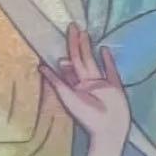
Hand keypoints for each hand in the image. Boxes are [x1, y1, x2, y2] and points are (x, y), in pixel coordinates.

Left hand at [40, 24, 130, 148]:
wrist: (108, 129)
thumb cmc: (86, 116)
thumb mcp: (68, 96)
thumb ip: (56, 81)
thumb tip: (41, 66)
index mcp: (73, 87)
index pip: (67, 67)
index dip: (63, 54)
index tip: (58, 38)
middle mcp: (85, 84)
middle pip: (79, 60)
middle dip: (75, 44)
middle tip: (72, 26)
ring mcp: (100, 84)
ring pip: (92, 61)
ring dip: (88, 48)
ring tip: (84, 33)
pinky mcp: (114, 85)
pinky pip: (110, 70)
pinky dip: (107, 60)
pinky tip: (104, 49)